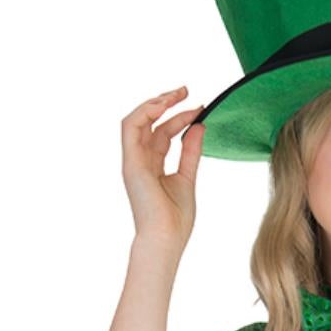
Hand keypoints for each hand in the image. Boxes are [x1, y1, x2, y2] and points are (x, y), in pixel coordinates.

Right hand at [121, 86, 204, 251]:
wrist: (165, 239)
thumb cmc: (176, 220)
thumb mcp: (187, 178)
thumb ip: (191, 152)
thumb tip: (199, 126)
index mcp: (152, 166)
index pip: (163, 133)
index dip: (180, 118)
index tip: (199, 109)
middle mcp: (139, 161)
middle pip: (149, 123)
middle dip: (166, 103)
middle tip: (186, 91)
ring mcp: (132, 161)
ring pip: (136, 120)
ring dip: (155, 103)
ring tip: (177, 94)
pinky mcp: (130, 162)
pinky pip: (130, 126)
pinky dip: (146, 112)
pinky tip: (164, 106)